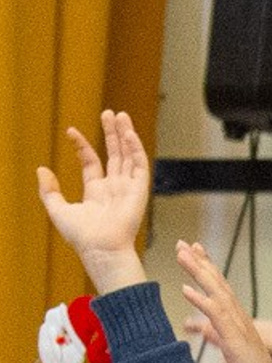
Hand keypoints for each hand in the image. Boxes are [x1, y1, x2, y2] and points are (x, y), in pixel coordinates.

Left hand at [35, 112, 150, 294]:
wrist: (101, 248)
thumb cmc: (82, 236)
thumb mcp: (57, 210)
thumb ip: (49, 191)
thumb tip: (41, 169)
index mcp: (96, 193)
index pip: (92, 163)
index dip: (82, 145)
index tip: (71, 131)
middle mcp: (114, 189)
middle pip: (115, 156)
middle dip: (112, 135)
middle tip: (110, 114)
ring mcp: (128, 189)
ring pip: (128, 156)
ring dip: (126, 136)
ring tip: (121, 116)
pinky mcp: (139, 191)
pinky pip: (140, 166)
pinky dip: (136, 149)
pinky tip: (129, 133)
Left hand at [176, 240, 271, 362]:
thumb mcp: (232, 359)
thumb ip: (223, 343)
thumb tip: (212, 337)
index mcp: (238, 325)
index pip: (221, 291)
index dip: (208, 270)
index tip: (195, 253)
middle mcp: (240, 322)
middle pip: (218, 285)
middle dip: (201, 262)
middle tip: (184, 243)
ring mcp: (239, 330)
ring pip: (217, 293)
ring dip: (199, 273)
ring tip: (183, 254)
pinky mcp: (236, 341)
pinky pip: (217, 316)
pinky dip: (201, 301)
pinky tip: (187, 289)